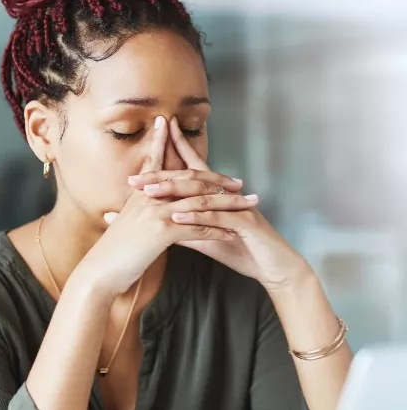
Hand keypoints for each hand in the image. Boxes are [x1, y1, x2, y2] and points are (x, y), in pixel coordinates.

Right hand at [75, 116, 256, 297]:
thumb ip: (136, 210)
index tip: (175, 127)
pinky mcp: (162, 231)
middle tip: (239, 182)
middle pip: (189, 180)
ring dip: (228, 204)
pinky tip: (233, 234)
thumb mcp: (123, 224)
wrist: (100, 271)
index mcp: (139, 194)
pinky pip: (197, 227)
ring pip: (200, 203)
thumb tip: (143, 203)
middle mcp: (148, 197)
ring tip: (248, 205)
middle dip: (217, 179)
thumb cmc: (112, 251)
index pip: (157, 162)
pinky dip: (217, 230)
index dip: (166, 143)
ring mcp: (155, 212)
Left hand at [126, 117, 310, 289]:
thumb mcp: (206, 238)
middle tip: (134, 179)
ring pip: (202, 193)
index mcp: (217, 195)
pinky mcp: (245, 223)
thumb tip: (158, 222)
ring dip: (174, 191)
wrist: (274, 268)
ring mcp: (237, 206)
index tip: (151, 141)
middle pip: (191, 178)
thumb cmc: (241, 250)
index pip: (192, 168)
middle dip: (162, 176)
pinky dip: (195, 217)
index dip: (174, 150)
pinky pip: (217, 218)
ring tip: (149, 192)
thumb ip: (184, 228)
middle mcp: (227, 195)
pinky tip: (176, 218)